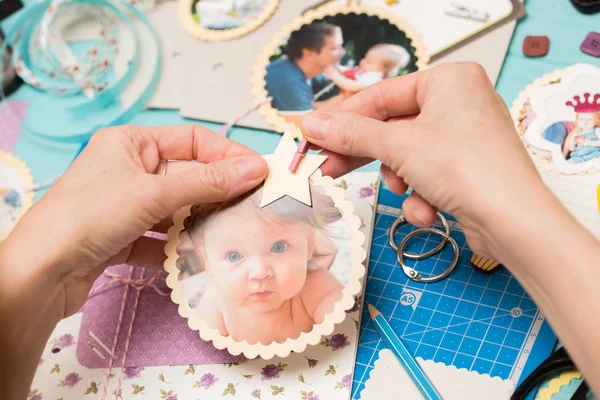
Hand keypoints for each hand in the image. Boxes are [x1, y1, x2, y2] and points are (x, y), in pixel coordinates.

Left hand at [1, 124, 266, 321]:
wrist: (41, 272)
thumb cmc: (89, 215)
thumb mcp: (154, 192)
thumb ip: (207, 182)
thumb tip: (255, 168)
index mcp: (131, 143)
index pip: (192, 141)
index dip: (227, 155)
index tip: (259, 172)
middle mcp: (129, 170)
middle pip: (187, 176)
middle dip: (217, 193)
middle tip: (253, 206)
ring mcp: (126, 205)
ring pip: (176, 209)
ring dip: (200, 223)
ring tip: (231, 234)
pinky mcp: (123, 236)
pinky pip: (161, 236)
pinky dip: (178, 247)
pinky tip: (196, 259)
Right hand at [300, 63, 548, 260]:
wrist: (513, 223)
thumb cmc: (466, 168)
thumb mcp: (397, 146)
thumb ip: (351, 133)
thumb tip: (311, 124)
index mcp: (449, 80)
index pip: (381, 95)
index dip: (344, 119)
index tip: (313, 136)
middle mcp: (459, 103)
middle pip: (392, 127)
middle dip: (365, 155)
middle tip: (327, 167)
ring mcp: (464, 137)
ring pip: (407, 156)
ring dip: (400, 181)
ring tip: (408, 192)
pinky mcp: (466, 169)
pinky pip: (426, 176)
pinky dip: (421, 196)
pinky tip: (430, 210)